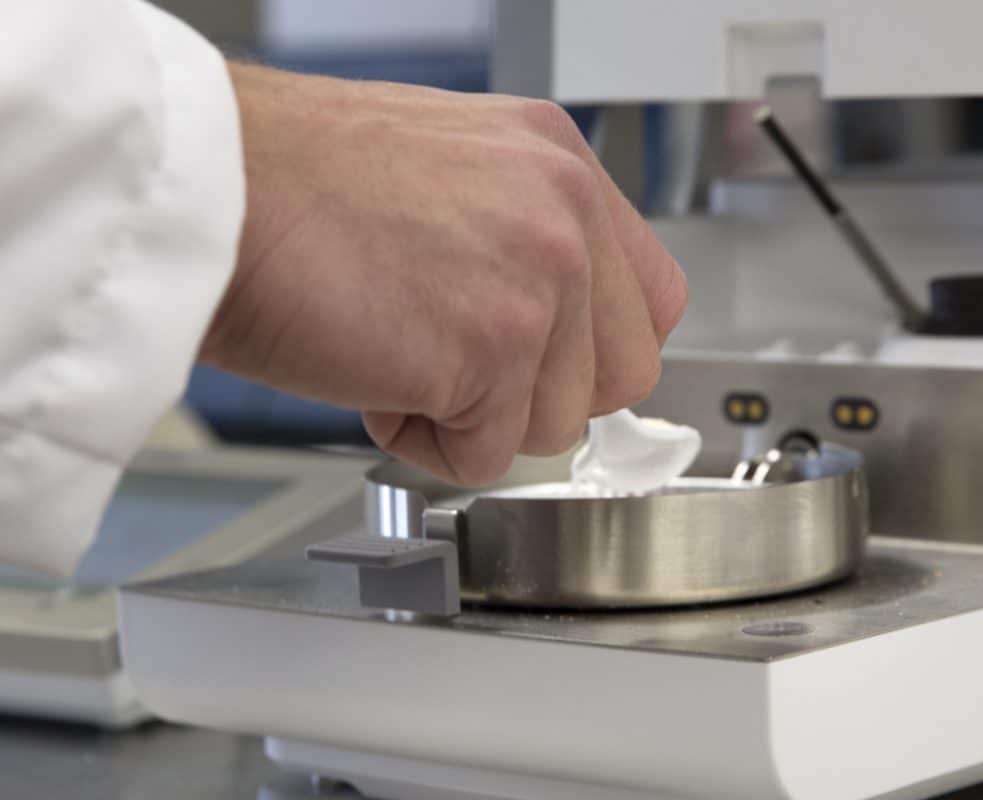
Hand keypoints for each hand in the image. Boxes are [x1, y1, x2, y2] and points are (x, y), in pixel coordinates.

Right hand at [202, 64, 687, 484]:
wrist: (209, 186)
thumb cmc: (293, 181)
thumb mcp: (451, 171)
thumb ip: (522, 238)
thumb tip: (553, 323)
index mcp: (560, 164)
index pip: (652, 298)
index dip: (597, 351)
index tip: (553, 367)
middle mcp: (566, 213)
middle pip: (624, 375)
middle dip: (540, 395)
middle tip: (460, 369)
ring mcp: (538, 279)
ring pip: (558, 426)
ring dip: (474, 418)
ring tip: (397, 354)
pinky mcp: (492, 348)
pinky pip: (486, 456)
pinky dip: (425, 442)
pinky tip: (374, 376)